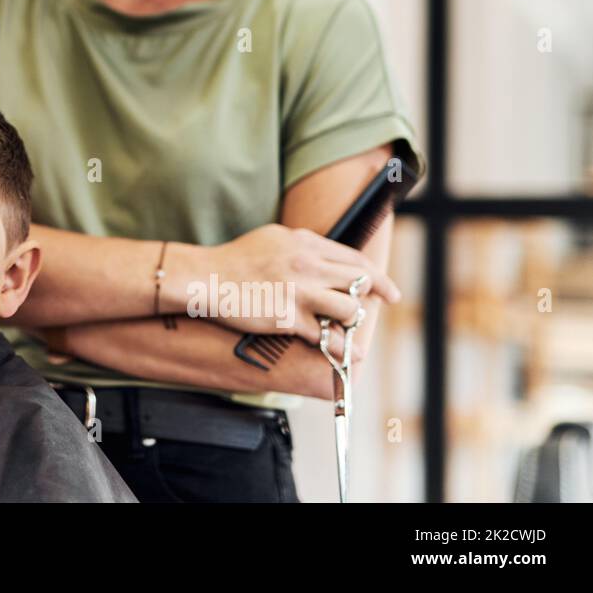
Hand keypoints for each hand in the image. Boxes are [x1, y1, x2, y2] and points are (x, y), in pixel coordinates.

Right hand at [166, 224, 398, 348]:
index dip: (375, 275)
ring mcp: (299, 291)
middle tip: (388, 302)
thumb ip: (300, 246)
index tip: (387, 288)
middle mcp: (307, 264)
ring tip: (352, 329)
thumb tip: (320, 255)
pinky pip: (325, 336)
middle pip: (359, 280)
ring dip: (354, 321)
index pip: (352, 258)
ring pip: (349, 309)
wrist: (205, 277)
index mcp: (303, 242)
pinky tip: (345, 353)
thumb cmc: (234, 259)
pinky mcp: (288, 317)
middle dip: (379, 293)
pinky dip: (338, 347)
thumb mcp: (271, 239)